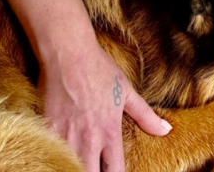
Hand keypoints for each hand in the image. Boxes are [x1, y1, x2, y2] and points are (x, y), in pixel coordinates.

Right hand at [40, 37, 170, 171]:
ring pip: (71, 167)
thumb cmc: (99, 69)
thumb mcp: (127, 91)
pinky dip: (57, 158)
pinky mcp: (47, 130)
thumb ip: (146, 115)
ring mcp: (66, 136)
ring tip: (83, 161)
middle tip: (98, 168)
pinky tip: (61, 157)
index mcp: (109, 131)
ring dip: (77, 166)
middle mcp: (88, 139)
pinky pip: (51, 154)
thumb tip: (166, 130)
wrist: (68, 53)